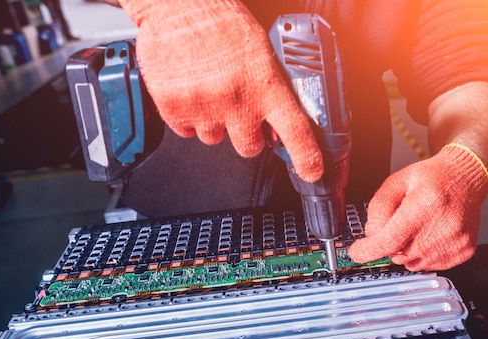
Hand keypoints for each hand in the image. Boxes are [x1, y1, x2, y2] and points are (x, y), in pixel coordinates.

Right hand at [119, 0, 322, 181]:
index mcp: (264, 84)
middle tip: (240, 110)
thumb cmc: (221, 21)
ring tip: (210, 90)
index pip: (294, 131)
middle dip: (247, 134)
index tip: (312, 172)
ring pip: (215, 138)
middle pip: (250, 147)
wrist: (179, 4)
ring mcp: (204, 108)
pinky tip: (192, 91)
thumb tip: (279, 119)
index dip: (306, 157)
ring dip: (215, 122)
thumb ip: (270, 87)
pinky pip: (186, 131)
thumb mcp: (260, 50)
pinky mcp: (175, 109)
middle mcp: (236, 101)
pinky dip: (189, 117)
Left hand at [348, 143, 487, 270]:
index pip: (391, 239)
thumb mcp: (396, 182)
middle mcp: (443, 225)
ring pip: (411, 263)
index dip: (369, 249)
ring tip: (419, 226)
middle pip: (398, 253)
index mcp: (425, 205)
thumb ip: (378, 208)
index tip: (356, 253)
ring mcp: (455, 242)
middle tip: (400, 223)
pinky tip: (430, 233)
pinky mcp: (463, 252)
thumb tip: (372, 235)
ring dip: (406, 250)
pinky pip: (429, 265)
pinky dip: (423, 253)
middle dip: (390, 243)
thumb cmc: (432, 178)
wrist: (466, 179)